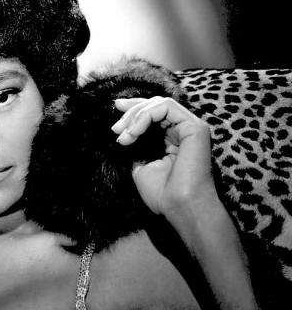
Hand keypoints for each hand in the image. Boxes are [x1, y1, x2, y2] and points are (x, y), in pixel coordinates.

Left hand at [111, 96, 216, 224]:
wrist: (179, 206)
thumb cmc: (162, 193)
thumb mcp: (140, 165)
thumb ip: (136, 146)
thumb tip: (123, 132)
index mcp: (172, 138)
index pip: (153, 113)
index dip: (133, 109)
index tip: (114, 110)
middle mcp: (182, 130)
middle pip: (155, 105)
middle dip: (131, 112)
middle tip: (115, 129)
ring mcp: (190, 127)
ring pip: (159, 104)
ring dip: (136, 116)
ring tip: (124, 135)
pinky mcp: (195, 127)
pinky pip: (166, 108)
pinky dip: (146, 116)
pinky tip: (134, 132)